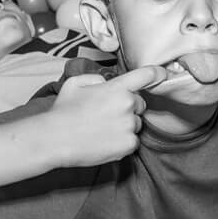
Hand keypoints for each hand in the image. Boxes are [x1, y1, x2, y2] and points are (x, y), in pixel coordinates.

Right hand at [46, 66, 166, 166]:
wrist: (54, 140)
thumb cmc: (63, 111)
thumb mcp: (75, 83)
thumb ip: (96, 78)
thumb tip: (106, 83)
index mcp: (117, 88)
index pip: (147, 75)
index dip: (158, 73)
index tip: (164, 74)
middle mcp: (128, 105)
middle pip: (139, 104)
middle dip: (128, 107)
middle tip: (106, 114)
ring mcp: (129, 126)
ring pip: (136, 123)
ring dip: (124, 125)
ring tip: (101, 129)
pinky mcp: (129, 145)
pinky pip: (132, 141)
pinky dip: (122, 141)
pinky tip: (104, 141)